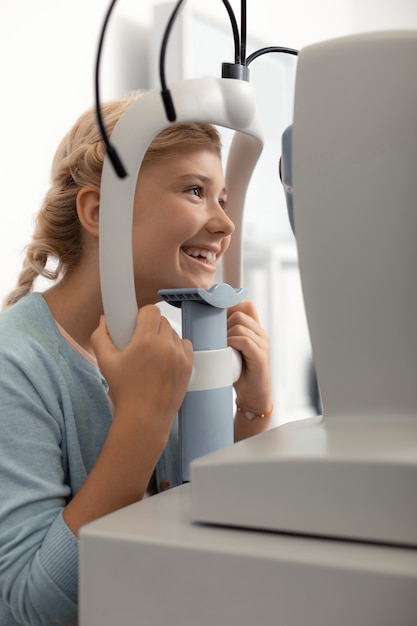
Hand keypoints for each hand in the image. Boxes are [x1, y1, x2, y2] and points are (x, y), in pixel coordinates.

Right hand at [91, 305, 192, 437]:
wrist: (145, 418)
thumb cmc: (124, 392)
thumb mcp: (105, 363)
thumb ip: (100, 337)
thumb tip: (104, 320)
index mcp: (146, 342)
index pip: (151, 310)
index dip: (142, 315)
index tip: (136, 324)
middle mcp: (166, 346)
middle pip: (162, 321)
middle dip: (151, 326)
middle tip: (141, 340)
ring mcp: (180, 356)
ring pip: (174, 333)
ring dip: (164, 337)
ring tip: (152, 353)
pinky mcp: (189, 366)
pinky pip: (185, 345)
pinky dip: (176, 348)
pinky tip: (165, 359)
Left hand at [227, 302, 271, 418]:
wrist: (253, 396)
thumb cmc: (240, 373)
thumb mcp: (232, 350)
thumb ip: (226, 336)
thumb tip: (201, 324)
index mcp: (255, 330)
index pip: (246, 305)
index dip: (230, 308)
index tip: (217, 321)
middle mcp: (261, 334)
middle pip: (239, 313)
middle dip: (223, 324)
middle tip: (217, 339)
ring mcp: (263, 344)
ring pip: (239, 325)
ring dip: (225, 335)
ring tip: (221, 348)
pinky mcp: (261, 356)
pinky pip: (244, 340)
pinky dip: (232, 343)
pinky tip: (227, 352)